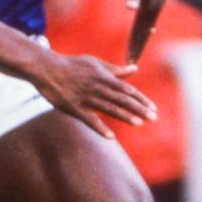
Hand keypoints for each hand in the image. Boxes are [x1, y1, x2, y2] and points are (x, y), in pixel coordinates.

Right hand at [30, 51, 157, 139]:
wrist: (47, 69)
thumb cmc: (72, 65)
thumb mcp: (95, 64)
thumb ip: (116, 70)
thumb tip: (135, 68)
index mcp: (104, 77)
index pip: (127, 89)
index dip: (141, 99)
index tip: (153, 108)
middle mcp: (98, 87)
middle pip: (121, 99)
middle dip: (138, 108)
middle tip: (153, 117)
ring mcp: (86, 98)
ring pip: (108, 108)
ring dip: (124, 116)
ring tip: (138, 123)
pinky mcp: (74, 107)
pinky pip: (88, 119)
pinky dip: (99, 127)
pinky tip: (111, 137)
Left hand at [123, 0, 174, 63]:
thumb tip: (130, 8)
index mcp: (150, 6)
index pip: (139, 32)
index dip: (134, 47)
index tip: (128, 62)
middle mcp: (156, 7)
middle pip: (144, 33)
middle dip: (137, 49)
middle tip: (129, 65)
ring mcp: (157, 2)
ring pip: (147, 26)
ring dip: (141, 40)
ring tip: (136, 52)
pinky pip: (150, 18)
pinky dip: (146, 28)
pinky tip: (148, 31)